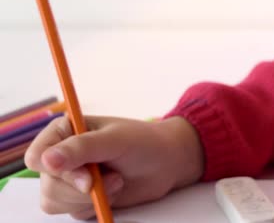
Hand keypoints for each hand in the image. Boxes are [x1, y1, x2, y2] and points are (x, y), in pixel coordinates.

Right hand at [25, 115, 203, 219]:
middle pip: (47, 184)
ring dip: (88, 199)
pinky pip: (72, 212)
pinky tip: (114, 192)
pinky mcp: (80, 197)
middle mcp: (62, 154)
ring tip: (117, 182)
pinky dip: (94, 207)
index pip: (36, 157)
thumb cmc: (144, 143)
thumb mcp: (115, 140)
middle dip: (81, 189)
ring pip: (55, 202)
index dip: (56, 171)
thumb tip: (46, 161)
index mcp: (64, 131)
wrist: (167, 163)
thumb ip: (81, 149)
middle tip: (114, 179)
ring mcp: (70, 177)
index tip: (87, 178)